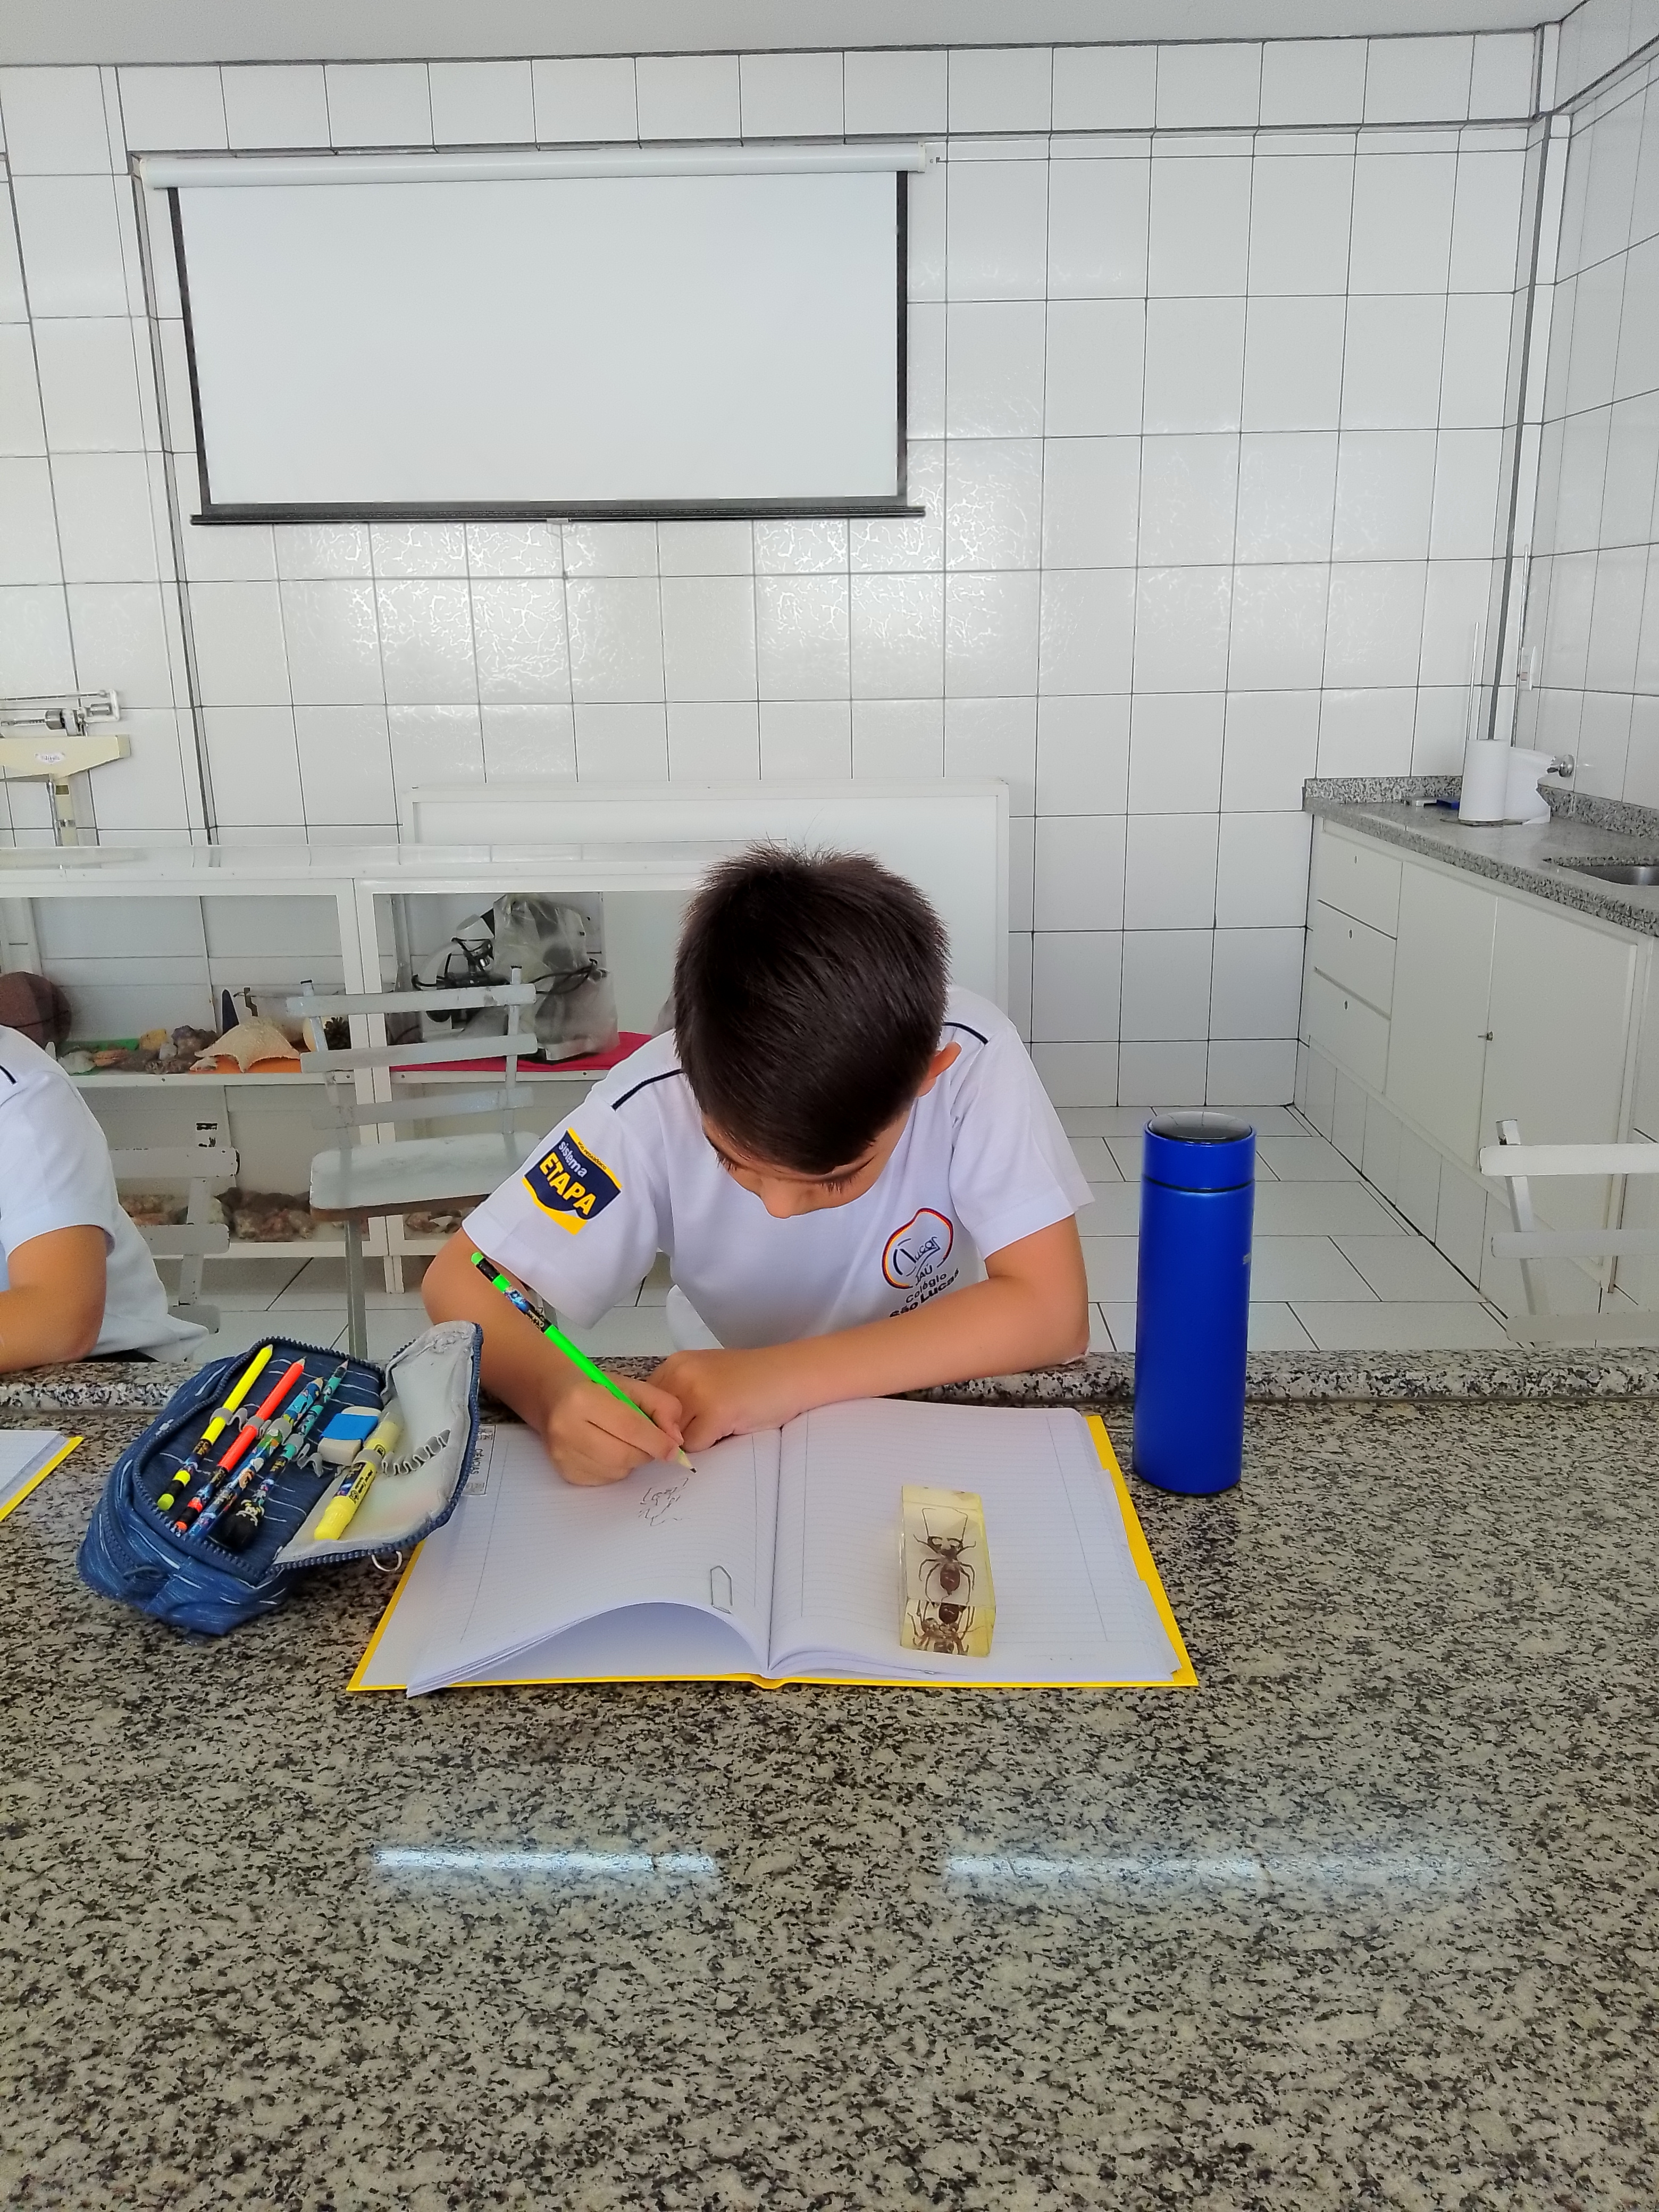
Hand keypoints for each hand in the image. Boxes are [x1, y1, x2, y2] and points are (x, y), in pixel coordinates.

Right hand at [540, 1371, 685, 1486]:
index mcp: (583, 1399)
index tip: (674, 1448)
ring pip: (616, 1471)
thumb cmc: (595, 1388)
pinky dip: (617, 1469)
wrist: (554, 1396)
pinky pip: (605, 1480)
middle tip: (650, 1442)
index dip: (657, 1440)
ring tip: (626, 1442)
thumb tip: (675, 1439)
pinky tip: (610, 1450)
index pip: (629, 1427)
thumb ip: (661, 1406)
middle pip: (624, 1454)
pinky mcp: (565, 1471)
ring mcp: (562, 1454)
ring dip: (632, 1461)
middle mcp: (567, 1429)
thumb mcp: (631, 1385)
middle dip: (646, 1452)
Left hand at [648, 1348, 803, 1452]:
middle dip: (672, 1435)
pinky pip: (695, 1446)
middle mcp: (680, 1374)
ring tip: (719, 1424)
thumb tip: (651, 1434)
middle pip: (654, 1424)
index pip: (642, 1406)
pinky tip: (731, 1427)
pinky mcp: (715, 1411)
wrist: (792, 1374)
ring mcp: (697, 1391)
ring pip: (672, 1438)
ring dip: (692, 1440)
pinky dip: (711, 1445)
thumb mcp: (707, 1380)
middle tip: (705, 1426)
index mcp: (675, 1365)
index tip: (679, 1427)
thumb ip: (679, 1399)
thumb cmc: (753, 1381)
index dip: (657, 1424)